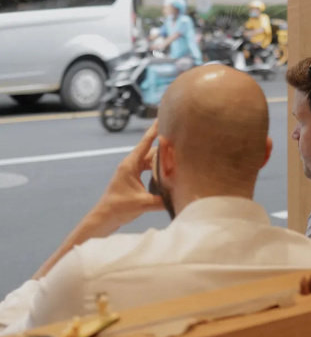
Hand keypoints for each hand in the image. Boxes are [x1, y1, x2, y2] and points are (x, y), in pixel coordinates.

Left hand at [32, 123, 164, 279]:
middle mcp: (131, 165)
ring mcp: (131, 172)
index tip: (162, 118)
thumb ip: (162, 200)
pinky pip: (147, 169)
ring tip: (176, 158)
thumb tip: (181, 198)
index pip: (145, 143)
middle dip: (164, 148)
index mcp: (131, 165)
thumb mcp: (143, 204)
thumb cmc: (118, 208)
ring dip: (161, 160)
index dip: (154, 130)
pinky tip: (166, 174)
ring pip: (149, 161)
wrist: (103, 218)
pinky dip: (157, 169)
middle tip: (179, 143)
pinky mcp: (132, 180)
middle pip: (151, 152)